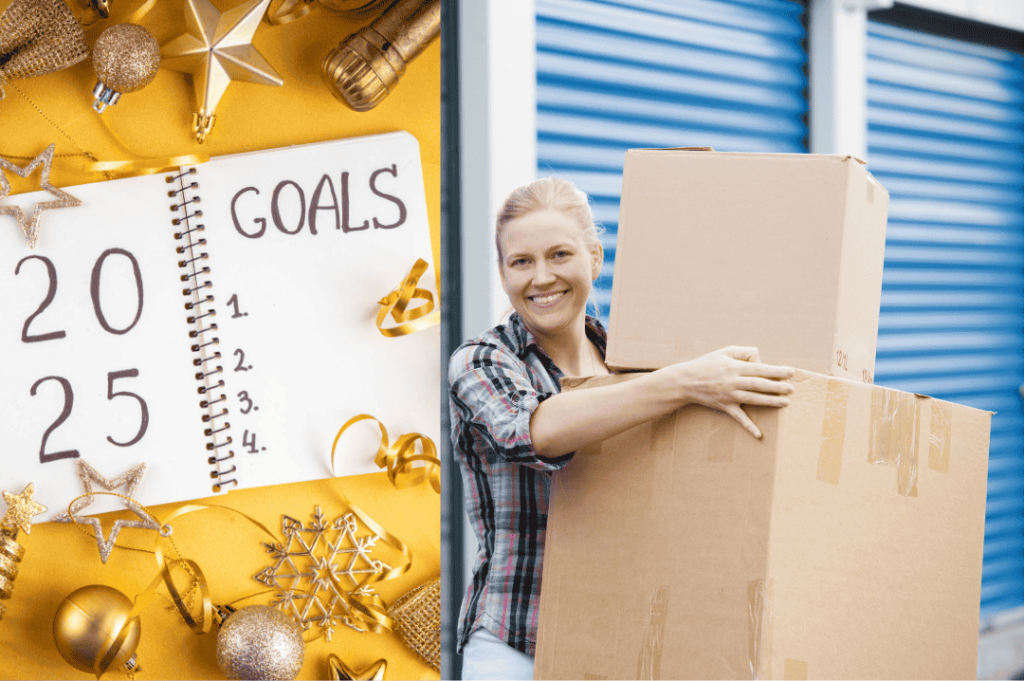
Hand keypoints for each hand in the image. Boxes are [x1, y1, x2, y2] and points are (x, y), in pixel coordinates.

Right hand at [667, 346, 793, 438]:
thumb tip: (761, 360)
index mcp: (734, 367)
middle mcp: (733, 381)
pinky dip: (749, 427)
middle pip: (759, 384)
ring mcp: (729, 396)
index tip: (790, 372)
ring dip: (770, 401)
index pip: (760, 368)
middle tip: (792, 389)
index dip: (776, 370)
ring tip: (786, 402)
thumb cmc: (707, 364)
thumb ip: (744, 352)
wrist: (685, 381)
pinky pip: (738, 418)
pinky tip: (759, 435)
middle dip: (777, 387)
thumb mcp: (724, 351)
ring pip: (753, 399)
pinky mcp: (724, 407)